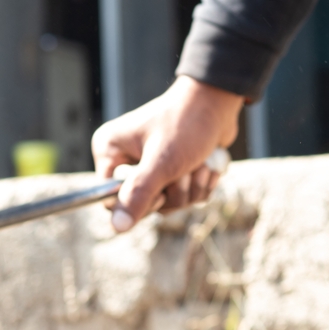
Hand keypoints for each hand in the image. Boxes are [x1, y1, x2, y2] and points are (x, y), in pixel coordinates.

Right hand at [91, 76, 244, 231]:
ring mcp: (148, 165)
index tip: (161, 189)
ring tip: (200, 163)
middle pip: (143, 204)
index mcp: (110, 151)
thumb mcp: (162, 163)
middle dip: (174, 192)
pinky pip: (184, 196)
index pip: (111, 199)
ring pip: (168, 203)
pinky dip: (200, 185)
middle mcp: (124, 158)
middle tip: (186, 169)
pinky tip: (206, 164)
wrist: (218, 102)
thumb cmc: (186, 124)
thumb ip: (138, 195)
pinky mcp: (171, 169)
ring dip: (191, 188)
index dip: (140, 201)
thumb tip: (117, 227)